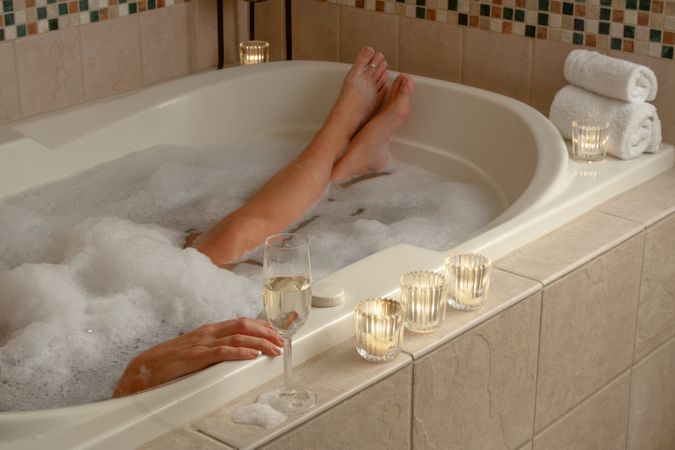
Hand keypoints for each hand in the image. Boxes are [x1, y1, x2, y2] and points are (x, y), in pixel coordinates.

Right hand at [113, 318, 282, 396]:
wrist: (144, 368)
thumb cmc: (170, 360)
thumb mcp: (197, 350)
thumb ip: (214, 348)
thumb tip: (234, 351)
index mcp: (209, 330)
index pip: (241, 322)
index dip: (261, 325)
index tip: (276, 331)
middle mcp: (208, 332)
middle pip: (243, 326)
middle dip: (266, 332)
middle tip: (282, 339)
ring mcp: (202, 343)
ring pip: (238, 337)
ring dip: (260, 342)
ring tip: (274, 348)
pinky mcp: (196, 357)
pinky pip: (223, 352)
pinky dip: (240, 352)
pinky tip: (253, 355)